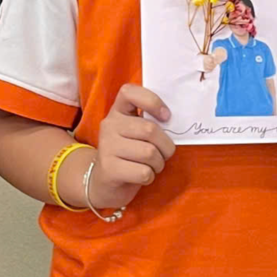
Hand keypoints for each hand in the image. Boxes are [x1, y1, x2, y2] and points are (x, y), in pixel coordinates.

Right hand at [86, 85, 176, 210]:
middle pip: (150, 130)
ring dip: (158, 164)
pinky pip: (143, 172)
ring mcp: (107, 146)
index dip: (152, 101)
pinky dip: (149, 177)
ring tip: (151, 166)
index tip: (166, 117)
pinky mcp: (109, 168)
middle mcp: (109, 125)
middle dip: (166, 146)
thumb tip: (172, 123)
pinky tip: (140, 176)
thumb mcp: (135, 133)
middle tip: (162, 154)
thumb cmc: (129, 155)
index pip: (130, 92)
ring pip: (149, 153)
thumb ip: (150, 123)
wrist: (104, 183)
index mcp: (117, 111)